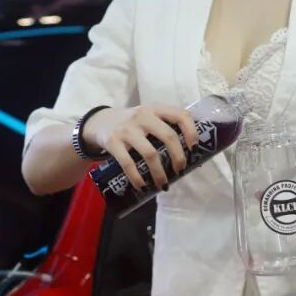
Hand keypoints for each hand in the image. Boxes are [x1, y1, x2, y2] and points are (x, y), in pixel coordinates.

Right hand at [82, 105, 198, 190]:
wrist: (100, 122)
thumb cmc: (133, 124)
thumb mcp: (149, 117)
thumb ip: (165, 126)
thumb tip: (189, 154)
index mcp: (155, 109)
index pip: (181, 115)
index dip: (192, 132)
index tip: (194, 149)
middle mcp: (142, 116)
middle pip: (168, 136)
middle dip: (178, 157)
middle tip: (180, 170)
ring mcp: (127, 129)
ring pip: (150, 154)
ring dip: (160, 173)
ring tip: (163, 184)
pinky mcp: (113, 142)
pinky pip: (128, 164)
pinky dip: (137, 178)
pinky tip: (142, 186)